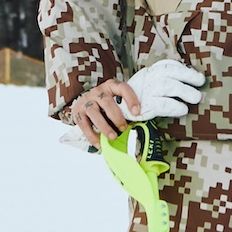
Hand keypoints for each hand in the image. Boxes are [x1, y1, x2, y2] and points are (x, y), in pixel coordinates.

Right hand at [68, 61, 205, 146]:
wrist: (82, 103)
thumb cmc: (109, 106)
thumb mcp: (119, 102)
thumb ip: (131, 110)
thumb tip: (154, 123)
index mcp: (112, 86)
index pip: (122, 88)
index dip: (131, 99)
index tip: (138, 112)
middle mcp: (98, 91)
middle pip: (106, 102)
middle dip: (117, 116)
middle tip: (125, 128)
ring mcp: (86, 101)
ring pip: (94, 112)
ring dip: (105, 126)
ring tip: (113, 137)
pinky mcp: (77, 112)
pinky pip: (83, 124)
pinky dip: (92, 136)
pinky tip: (99, 145)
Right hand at [127, 59, 205, 120]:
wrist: (112, 109)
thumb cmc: (132, 99)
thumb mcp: (145, 85)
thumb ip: (160, 82)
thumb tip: (184, 83)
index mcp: (148, 73)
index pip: (167, 65)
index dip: (183, 69)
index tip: (196, 75)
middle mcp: (146, 79)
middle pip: (169, 73)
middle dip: (188, 77)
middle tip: (200, 83)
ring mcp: (144, 91)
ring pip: (168, 87)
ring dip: (185, 91)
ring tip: (196, 97)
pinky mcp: (143, 106)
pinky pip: (162, 104)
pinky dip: (174, 107)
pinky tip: (182, 109)